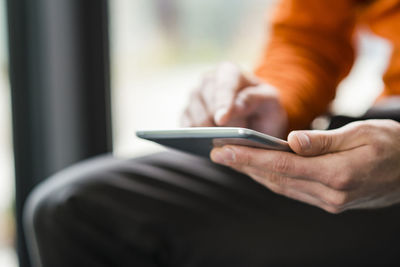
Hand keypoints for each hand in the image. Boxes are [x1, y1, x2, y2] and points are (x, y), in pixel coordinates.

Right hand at [181, 62, 287, 137]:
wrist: (257, 120)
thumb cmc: (264, 108)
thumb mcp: (270, 102)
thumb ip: (254, 99)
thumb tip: (234, 106)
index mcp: (229, 72)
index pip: (224, 85)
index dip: (222, 103)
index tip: (222, 120)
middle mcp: (208, 81)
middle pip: (205, 103)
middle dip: (218, 122)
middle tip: (233, 133)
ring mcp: (195, 98)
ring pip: (194, 118)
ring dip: (209, 132)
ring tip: (225, 137)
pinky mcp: (187, 115)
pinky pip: (186, 128)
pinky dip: (197, 137)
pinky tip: (209, 142)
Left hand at [210, 119, 399, 213]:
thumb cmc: (393, 144)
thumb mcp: (364, 133)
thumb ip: (325, 141)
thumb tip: (292, 141)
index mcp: (339, 174)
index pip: (282, 164)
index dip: (249, 157)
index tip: (222, 149)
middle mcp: (331, 193)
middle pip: (276, 177)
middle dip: (243, 165)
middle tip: (216, 153)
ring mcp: (330, 201)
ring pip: (281, 186)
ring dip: (253, 173)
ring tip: (230, 159)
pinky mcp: (330, 202)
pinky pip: (293, 190)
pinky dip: (272, 179)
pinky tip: (258, 170)